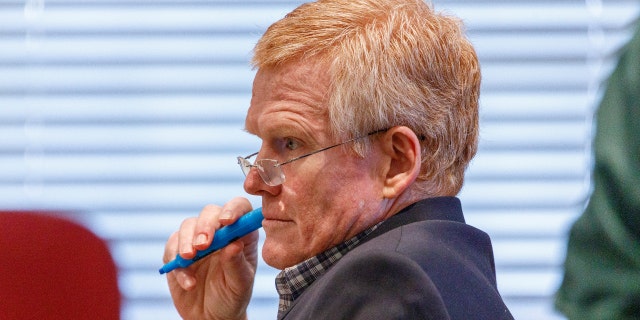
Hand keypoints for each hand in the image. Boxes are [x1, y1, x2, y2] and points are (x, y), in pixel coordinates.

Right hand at [163, 197, 258, 319]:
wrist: (212, 317)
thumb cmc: (233, 297)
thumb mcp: (240, 284)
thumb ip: (236, 264)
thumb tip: (234, 244)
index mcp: (241, 233)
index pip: (239, 208)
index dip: (233, 209)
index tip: (226, 222)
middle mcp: (219, 231)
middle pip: (210, 212)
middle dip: (205, 226)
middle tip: (203, 245)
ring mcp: (196, 239)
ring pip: (188, 225)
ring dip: (186, 241)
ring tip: (189, 259)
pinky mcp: (177, 252)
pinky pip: (172, 249)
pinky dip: (177, 265)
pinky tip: (189, 283)